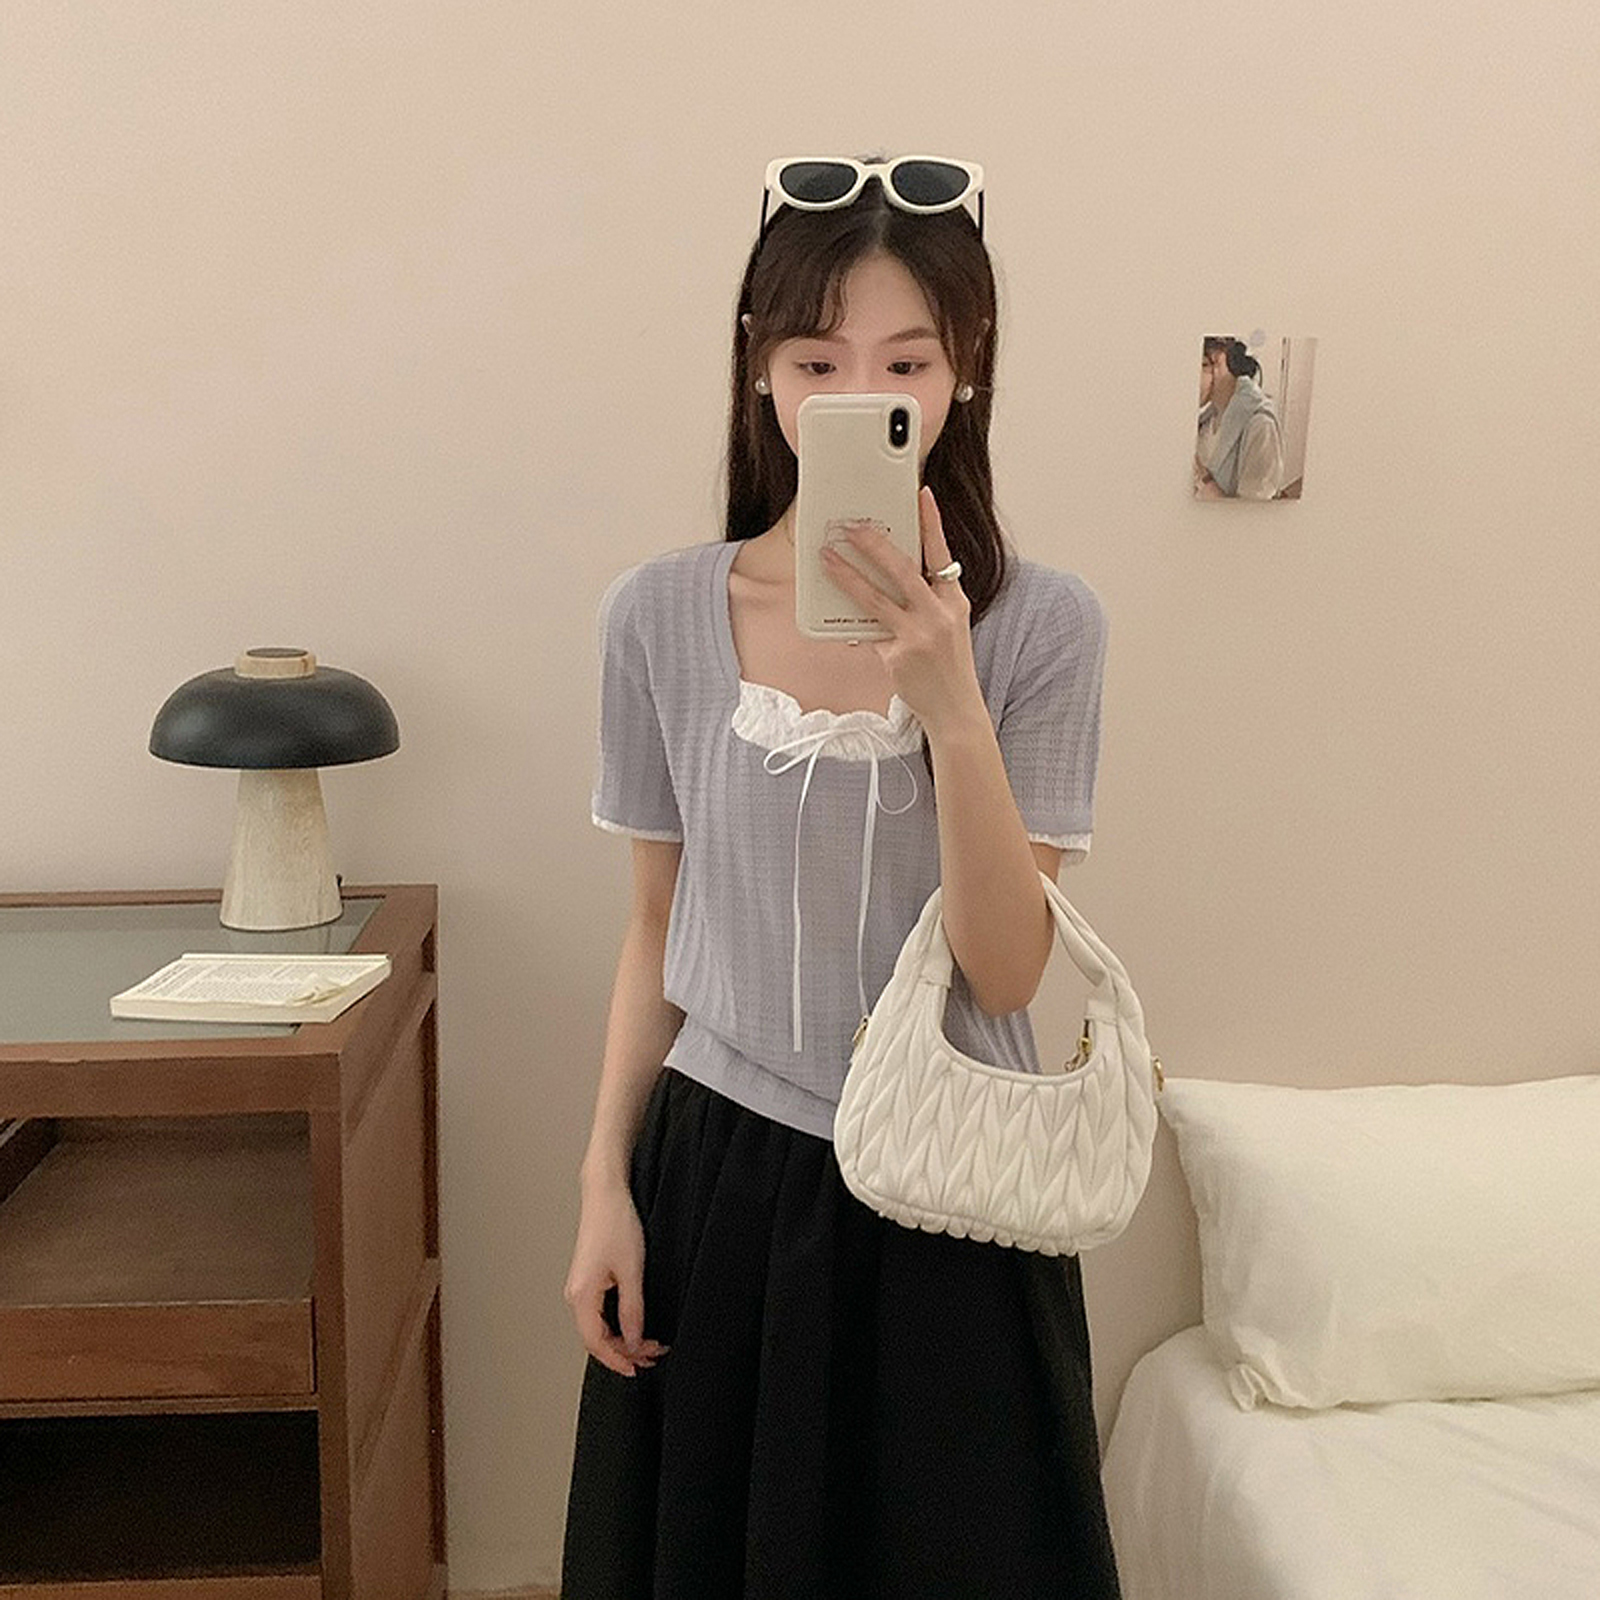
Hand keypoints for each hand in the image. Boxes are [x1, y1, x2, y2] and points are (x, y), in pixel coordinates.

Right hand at [563, 1180, 669, 1377]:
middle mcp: (575, 1294)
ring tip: (650, 1343)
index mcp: (581, 1295)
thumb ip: (632, 1310)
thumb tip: (635, 1341)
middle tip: (654, 1356)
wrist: (605, 1194)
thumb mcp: (632, 1271)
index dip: (617, 1360)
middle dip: (625, 1351)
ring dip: (623, 1338)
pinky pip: (599, 1313)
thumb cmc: (616, 1224)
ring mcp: (580, 1287)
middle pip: (596, 1339)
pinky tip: (635, 1325)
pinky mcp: (588, 1279)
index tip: (638, 1369)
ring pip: (598, 1327)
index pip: (595, 1343)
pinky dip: (618, 1324)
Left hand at [818, 485, 985, 739]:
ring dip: (847, 575)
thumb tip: (890, 578)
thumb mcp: (949, 626)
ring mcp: (918, 635)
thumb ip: (928, 601)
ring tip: (827, 558)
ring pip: (875, 597)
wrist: (955, 709)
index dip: (932, 523)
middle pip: (903, 569)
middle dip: (874, 544)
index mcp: (954, 601)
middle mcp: (939, 614)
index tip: (921, 496)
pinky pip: (867, 631)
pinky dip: (850, 622)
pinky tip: (833, 612)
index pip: (942, 554)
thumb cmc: (949, 665)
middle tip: (853, 526)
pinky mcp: (897, 655)